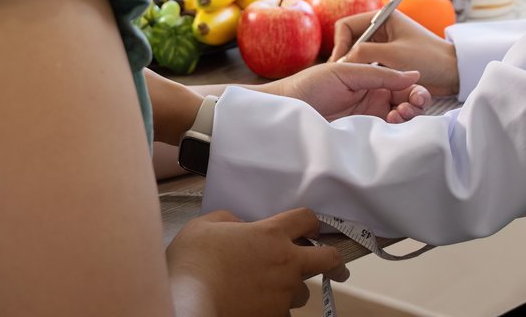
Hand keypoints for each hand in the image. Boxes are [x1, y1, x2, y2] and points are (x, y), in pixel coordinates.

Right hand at [167, 208, 348, 315]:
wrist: (188, 302)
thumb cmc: (193, 263)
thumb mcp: (205, 226)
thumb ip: (230, 220)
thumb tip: (241, 226)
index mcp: (270, 234)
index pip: (306, 219)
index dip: (310, 222)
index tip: (311, 229)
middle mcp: (285, 263)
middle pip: (327, 258)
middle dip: (334, 260)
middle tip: (336, 266)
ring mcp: (282, 293)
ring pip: (302, 291)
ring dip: (292, 289)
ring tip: (272, 289)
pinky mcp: (274, 316)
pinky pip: (284, 313)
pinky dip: (276, 309)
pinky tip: (259, 306)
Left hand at [262, 62, 432, 122]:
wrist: (287, 110)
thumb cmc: (310, 85)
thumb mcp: (346, 73)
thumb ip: (380, 74)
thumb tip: (414, 74)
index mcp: (372, 79)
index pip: (403, 83)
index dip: (415, 89)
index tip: (418, 95)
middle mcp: (374, 98)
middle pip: (406, 101)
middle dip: (415, 104)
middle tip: (411, 108)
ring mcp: (369, 118)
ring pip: (400, 119)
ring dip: (408, 117)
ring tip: (399, 116)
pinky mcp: (363, 136)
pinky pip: (386, 135)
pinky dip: (396, 133)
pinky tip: (393, 127)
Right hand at [329, 10, 459, 98]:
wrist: (452, 72)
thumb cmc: (428, 58)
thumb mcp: (392, 55)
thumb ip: (365, 53)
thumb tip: (343, 61)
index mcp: (383, 18)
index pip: (346, 25)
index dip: (340, 44)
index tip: (340, 64)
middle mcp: (382, 29)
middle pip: (350, 41)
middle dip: (346, 58)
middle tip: (342, 76)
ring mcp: (385, 45)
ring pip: (358, 55)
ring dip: (355, 67)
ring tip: (351, 83)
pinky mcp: (388, 60)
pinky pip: (368, 64)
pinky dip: (364, 73)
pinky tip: (362, 85)